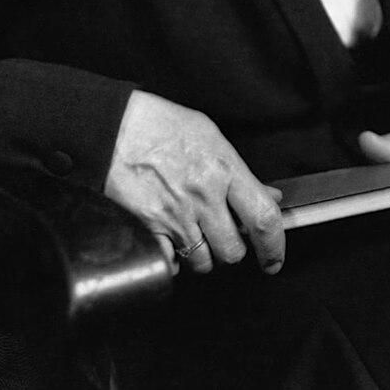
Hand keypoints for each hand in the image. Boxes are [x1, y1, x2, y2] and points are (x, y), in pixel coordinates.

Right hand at [105, 90, 285, 275]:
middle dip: (231, 248)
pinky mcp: (148, 229)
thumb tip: (269, 196)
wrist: (115, 128)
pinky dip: (173, 259)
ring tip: (195, 232)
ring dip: (203, 254)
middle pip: (233, 250)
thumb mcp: (211, 137)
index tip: (273, 259)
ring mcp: (174, 216)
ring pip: (203, 262)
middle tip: (223, 234)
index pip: (263, 218)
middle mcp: (202, 197)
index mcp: (223, 170)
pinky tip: (172, 242)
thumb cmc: (161, 125)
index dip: (274, 246)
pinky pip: (171, 264)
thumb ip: (241, 172)